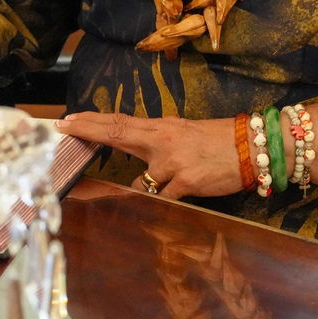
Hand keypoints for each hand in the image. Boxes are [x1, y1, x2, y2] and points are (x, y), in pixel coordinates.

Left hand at [55, 112, 242, 197]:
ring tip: (184, 175)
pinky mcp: (185, 185)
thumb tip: (137, 146)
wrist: (253, 147)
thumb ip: (159, 140)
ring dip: (150, 186)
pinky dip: (168, 199)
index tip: (68, 119)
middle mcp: (162, 142)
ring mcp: (172, 164)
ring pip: (142, 182)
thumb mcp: (185, 132)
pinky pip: (164, 198)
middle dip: (88, 130)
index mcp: (162, 127)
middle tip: (64, 127)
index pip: (120, 122)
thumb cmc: (220, 139)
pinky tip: (185, 191)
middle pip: (117, 135)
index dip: (92, 121)